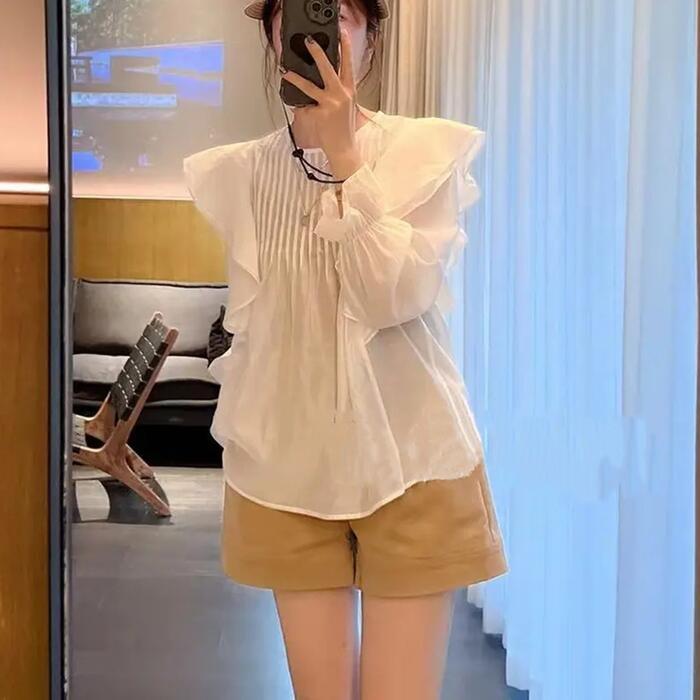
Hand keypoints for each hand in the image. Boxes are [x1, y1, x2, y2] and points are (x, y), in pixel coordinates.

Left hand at [281, 28, 363, 179]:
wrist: (344, 148)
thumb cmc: (343, 129)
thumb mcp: (346, 107)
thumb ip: (336, 93)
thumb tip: (318, 84)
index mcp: (349, 90)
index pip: (349, 65)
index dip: (346, 48)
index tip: (341, 34)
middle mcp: (342, 94)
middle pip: (328, 68)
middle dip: (317, 52)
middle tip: (309, 41)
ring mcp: (331, 103)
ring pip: (310, 86)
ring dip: (296, 78)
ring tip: (286, 72)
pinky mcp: (321, 113)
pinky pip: (304, 106)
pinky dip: (299, 108)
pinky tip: (297, 108)